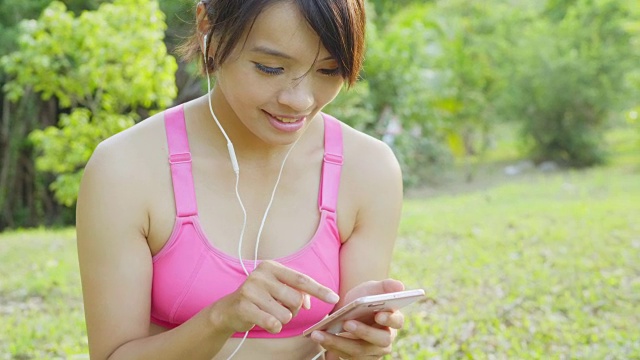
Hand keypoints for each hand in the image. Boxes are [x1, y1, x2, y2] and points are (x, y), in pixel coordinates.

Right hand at [210, 260, 339, 333]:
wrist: (229, 309)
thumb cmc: (260, 298)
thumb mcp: (278, 289)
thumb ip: (297, 292)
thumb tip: (308, 302)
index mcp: (271, 267)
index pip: (301, 279)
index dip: (319, 290)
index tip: (334, 298)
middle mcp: (260, 275)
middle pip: (295, 300)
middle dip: (293, 310)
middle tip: (280, 308)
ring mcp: (251, 290)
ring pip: (285, 314)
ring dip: (282, 319)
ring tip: (269, 313)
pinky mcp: (244, 306)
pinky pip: (272, 323)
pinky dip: (273, 326)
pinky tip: (265, 322)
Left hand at [309, 279, 405, 358]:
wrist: (347, 311)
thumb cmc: (363, 299)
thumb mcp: (372, 288)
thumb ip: (385, 285)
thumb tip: (400, 285)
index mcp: (393, 319)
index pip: (397, 321)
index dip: (390, 319)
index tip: (379, 314)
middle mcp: (386, 338)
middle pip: (379, 340)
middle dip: (363, 332)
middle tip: (347, 323)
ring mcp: (373, 351)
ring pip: (359, 350)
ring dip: (338, 342)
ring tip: (320, 333)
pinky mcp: (358, 358)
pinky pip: (346, 356)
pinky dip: (331, 347)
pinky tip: (319, 337)